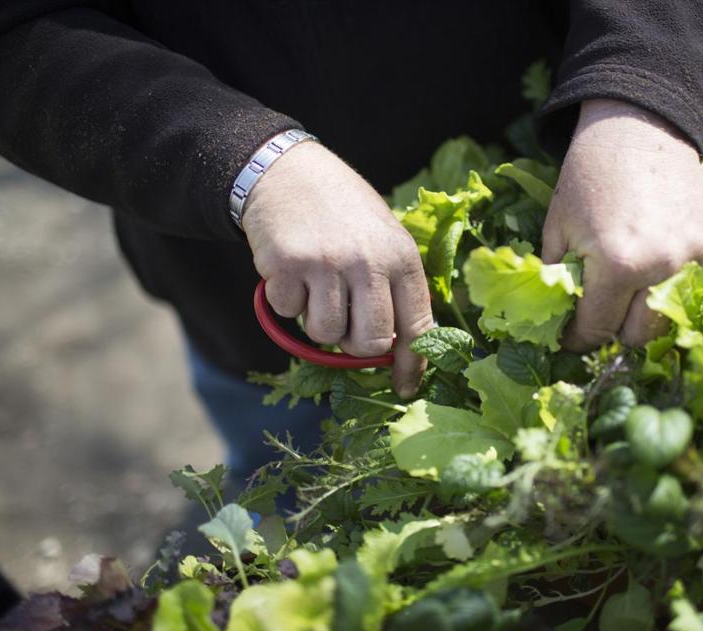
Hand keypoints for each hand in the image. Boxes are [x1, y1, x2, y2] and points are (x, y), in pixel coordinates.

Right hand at [242, 140, 433, 397]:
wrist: (288, 172)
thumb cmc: (342, 212)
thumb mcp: (384, 237)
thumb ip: (394, 286)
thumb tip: (402, 347)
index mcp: (401, 256)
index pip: (416, 326)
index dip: (411, 364)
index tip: (406, 387)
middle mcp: (367, 261)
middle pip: (369, 343)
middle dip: (355, 345)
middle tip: (345, 322)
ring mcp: (326, 264)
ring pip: (325, 335)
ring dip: (318, 320)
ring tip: (318, 285)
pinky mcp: (286, 266)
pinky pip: (288, 313)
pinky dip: (287, 300)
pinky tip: (293, 270)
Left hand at [542, 99, 702, 349]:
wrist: (637, 126)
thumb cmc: (588, 177)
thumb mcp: (557, 231)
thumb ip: (558, 283)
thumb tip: (554, 324)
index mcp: (620, 266)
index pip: (597, 329)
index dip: (577, 338)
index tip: (569, 335)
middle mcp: (665, 267)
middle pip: (640, 336)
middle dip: (614, 329)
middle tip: (599, 309)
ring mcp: (698, 256)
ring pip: (670, 317)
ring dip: (644, 312)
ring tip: (626, 287)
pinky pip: (694, 287)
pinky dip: (672, 285)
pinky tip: (654, 259)